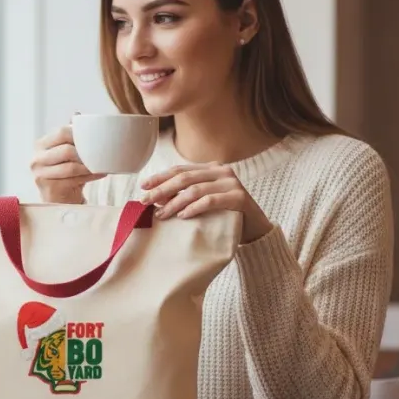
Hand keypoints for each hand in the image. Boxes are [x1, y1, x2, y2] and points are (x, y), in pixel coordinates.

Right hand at [31, 123, 105, 203]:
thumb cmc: (65, 173)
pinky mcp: (50, 188)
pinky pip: (75, 180)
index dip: (78, 134)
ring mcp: (41, 175)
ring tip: (103, 164)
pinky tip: (101, 173)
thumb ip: (68, 135)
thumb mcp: (65, 152)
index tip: (93, 137)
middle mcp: (37, 159)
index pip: (61, 132)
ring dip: (90, 166)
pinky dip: (91, 176)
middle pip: (66, 150)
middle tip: (100, 153)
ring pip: (72, 167)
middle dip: (86, 152)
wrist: (59, 199)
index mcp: (40, 145)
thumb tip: (77, 115)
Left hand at [140, 163, 272, 243]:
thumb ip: (186, 196)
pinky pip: (211, 201)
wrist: (255, 229)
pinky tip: (183, 216)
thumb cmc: (225, 216)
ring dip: (175, 202)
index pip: (180, 170)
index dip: (160, 177)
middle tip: (146, 201)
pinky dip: (194, 208)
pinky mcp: (239, 197)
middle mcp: (222, 171)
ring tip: (162, 214)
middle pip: (184, 178)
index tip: (142, 186)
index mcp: (211, 169)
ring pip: (195, 190)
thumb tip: (156, 198)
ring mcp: (232, 183)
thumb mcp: (203, 203)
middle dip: (162, 190)